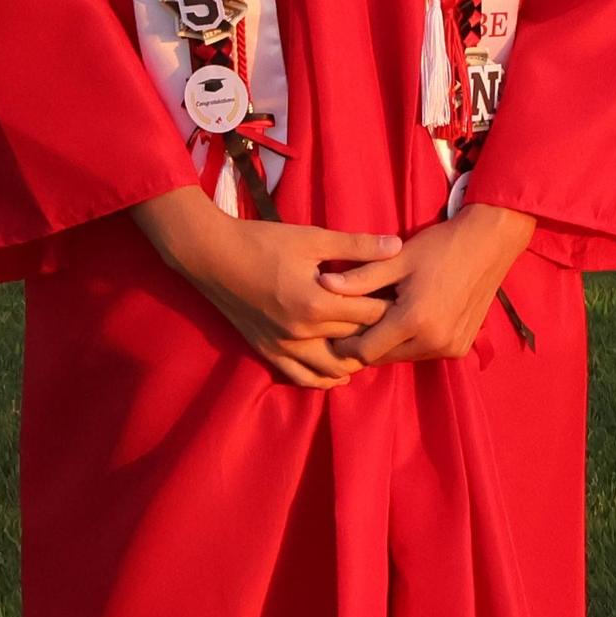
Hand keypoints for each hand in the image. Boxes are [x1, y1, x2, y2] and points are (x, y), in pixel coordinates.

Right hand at [131, 185, 400, 388]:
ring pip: (330, 369)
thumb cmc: (264, 242)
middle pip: (354, 342)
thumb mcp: (313, 238)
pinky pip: (299, 377)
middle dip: (376, 332)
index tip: (402, 298)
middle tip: (393, 321)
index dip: (389, 307)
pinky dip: (321, 378)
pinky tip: (336, 373)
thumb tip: (397, 245)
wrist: (213, 256)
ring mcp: (282, 347)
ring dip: (352, 361)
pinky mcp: (267, 351)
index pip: (368, 316)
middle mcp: (301, 334)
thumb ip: (357, 245)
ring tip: (370, 346)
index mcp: (316, 304)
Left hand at [321, 201, 536, 366]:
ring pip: (404, 356)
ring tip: (379, 319)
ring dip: (390, 343)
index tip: (333, 330)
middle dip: (366, 343)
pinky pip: (425, 352)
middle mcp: (434, 341)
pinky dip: (412, 341)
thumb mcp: (398, 258)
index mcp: (414, 320)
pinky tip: (408, 319)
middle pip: (384, 358)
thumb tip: (322, 284)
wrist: (490, 241)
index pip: (366, 351)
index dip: (345, 343)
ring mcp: (451, 347)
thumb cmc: (441, 245)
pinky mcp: (462, 346)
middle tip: (352, 324)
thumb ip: (360, 277)